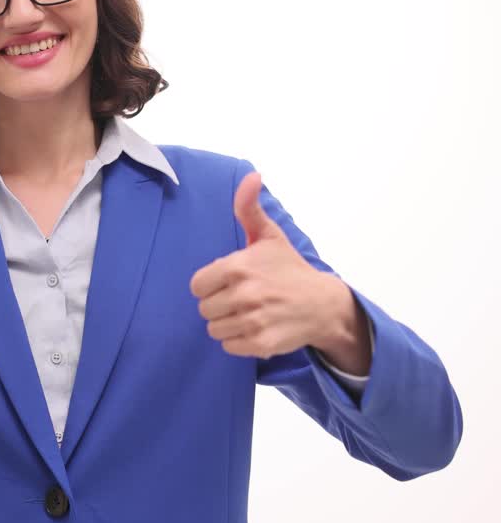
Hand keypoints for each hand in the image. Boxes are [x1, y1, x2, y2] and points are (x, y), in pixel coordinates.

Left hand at [191, 171, 369, 371]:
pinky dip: (239, 341)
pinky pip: (229, 346)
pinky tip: (256, 327)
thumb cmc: (290, 268)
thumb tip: (252, 176)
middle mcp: (244, 294)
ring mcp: (253, 321)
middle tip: (242, 298)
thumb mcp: (269, 236)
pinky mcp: (261, 343)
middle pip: (204, 308)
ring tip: (249, 313)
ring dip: (228, 323)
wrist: (324, 304)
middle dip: (219, 304)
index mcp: (238, 267)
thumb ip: (249, 208)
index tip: (228, 282)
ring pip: (214, 329)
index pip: (197, 285)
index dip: (210, 284)